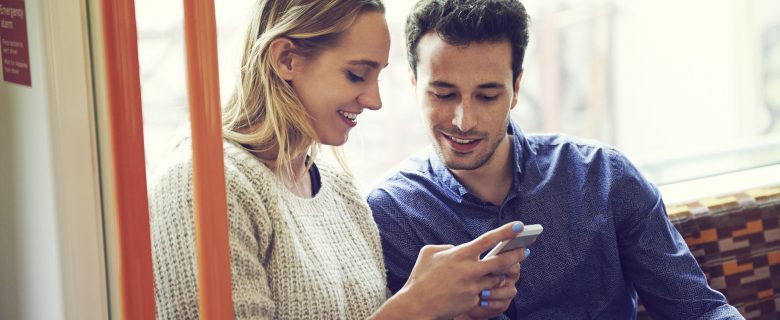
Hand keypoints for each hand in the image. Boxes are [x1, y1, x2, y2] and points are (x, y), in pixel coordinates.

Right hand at [388, 222, 526, 319]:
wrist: (417, 305)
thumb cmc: (421, 277)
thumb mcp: (429, 253)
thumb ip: (446, 247)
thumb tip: (457, 247)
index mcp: (460, 255)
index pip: (488, 240)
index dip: (505, 232)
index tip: (519, 226)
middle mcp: (470, 270)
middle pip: (501, 262)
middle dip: (516, 255)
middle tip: (525, 250)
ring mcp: (473, 287)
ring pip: (496, 279)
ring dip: (501, 275)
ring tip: (506, 270)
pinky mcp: (473, 302)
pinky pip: (485, 294)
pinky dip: (486, 290)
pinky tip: (485, 289)